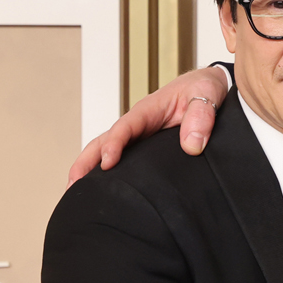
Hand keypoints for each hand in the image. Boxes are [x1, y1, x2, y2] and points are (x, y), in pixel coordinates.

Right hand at [68, 65, 230, 183]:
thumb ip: (201, 117)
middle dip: (86, 162)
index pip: (125, 127)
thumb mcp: (208, 94)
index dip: (114, 144)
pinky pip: (124, 158)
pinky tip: (104, 190)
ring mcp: (139, 135)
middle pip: (103, 141)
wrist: (210, 87)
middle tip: (73, 187)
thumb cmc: (206, 88)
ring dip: (90, 169)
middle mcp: (138, 123)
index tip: (108, 164)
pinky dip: (107, 171)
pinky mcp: (146, 145)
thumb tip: (192, 146)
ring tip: (77, 194)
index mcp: (149, 110)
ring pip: (107, 150)